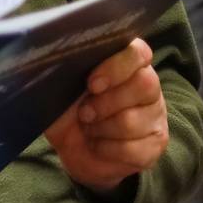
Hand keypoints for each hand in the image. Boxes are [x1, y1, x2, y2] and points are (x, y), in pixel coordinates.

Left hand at [44, 37, 168, 194]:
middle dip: (104, 103)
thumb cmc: (68, 112)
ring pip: (132, 120)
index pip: (138, 52)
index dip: (117, 66)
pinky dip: (105, 148)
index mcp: (126, 64)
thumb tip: (46, 59)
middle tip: (84, 113)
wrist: (72, 150)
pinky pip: (131, 147)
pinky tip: (98, 145)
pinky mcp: (156, 143)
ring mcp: (155, 115)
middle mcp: (148, 85)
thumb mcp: (57, 90)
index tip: (91, 84)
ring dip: (100, 129)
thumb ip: (62, 71)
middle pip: (144, 84)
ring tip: (89, 128)